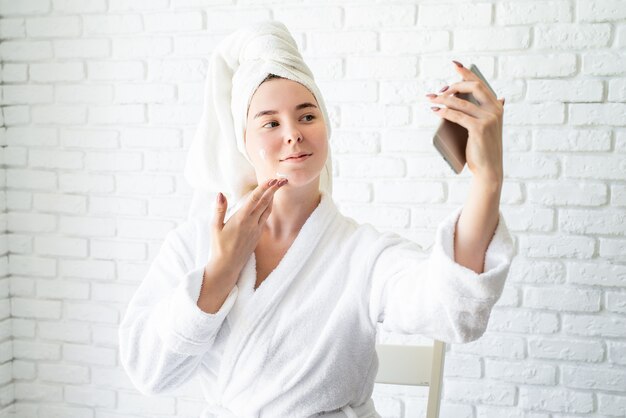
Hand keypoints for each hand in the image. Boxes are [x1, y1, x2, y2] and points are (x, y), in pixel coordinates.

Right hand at [207, 178, 287, 286]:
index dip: (264, 188)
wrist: (228, 265)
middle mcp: (251, 223)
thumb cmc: (219, 246)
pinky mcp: (258, 235)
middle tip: (282, 179)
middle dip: (274, 190)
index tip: (272, 179)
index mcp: (241, 219)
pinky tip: (269, 203)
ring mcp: (256, 230)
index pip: (255, 199)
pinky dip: (268, 208)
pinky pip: (265, 218)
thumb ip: (219, 209)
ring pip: (267, 210)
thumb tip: (220, 193)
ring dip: (273, 198)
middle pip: (265, 202)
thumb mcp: (215, 227)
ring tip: (278, 188)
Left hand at [426, 60, 504, 183]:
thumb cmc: (484, 148)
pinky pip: (458, 115)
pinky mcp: (479, 128)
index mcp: (497, 107)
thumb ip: (493, 112)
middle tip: (440, 89)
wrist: (489, 168)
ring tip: (431, 99)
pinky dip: (445, 111)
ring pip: (462, 102)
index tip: (455, 64)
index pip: (481, 84)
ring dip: (444, 99)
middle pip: (474, 87)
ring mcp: (488, 119)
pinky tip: (436, 110)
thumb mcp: (490, 127)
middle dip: (455, 84)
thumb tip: (500, 97)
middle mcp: (495, 110)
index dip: (467, 72)